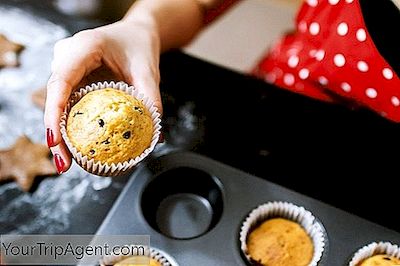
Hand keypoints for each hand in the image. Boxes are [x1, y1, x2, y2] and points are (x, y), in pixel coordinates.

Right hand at [44, 18, 161, 173]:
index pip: (61, 81)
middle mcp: (67, 56)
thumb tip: (156, 137)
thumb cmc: (139, 46)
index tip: (55, 141)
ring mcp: (66, 68)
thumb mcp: (148, 70)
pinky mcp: (71, 79)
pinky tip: (77, 147)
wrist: (135, 34)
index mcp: (83, 46)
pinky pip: (67, 103)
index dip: (54, 112)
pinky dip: (70, 125)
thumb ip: (151, 99)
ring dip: (62, 133)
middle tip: (65, 164)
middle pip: (54, 98)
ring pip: (57, 103)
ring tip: (68, 162)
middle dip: (56, 133)